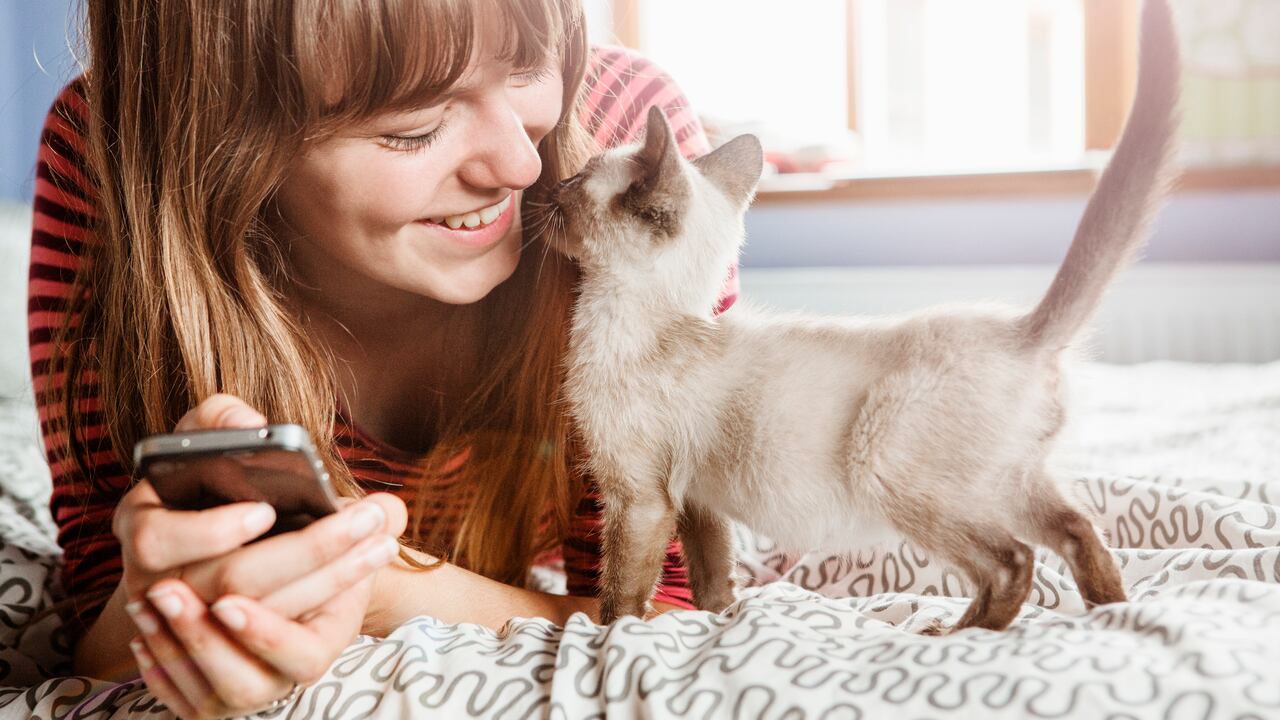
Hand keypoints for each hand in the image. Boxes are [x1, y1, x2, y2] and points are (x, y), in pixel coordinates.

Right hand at [114, 393, 406, 716]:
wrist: (220, 539)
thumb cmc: (213, 481)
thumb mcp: (208, 439)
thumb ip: (220, 419)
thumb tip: (249, 423)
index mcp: (144, 527)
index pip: (159, 541)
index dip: (211, 531)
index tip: (265, 511)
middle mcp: (158, 584)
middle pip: (230, 583)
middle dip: (307, 549)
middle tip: (365, 518)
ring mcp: (193, 627)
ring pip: (262, 621)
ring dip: (329, 579)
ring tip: (382, 541)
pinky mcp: (232, 651)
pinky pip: (276, 647)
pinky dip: (323, 603)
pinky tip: (362, 570)